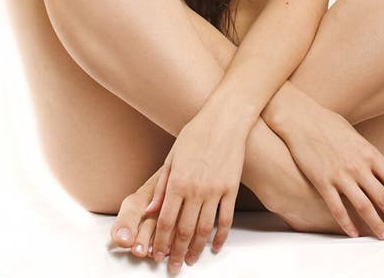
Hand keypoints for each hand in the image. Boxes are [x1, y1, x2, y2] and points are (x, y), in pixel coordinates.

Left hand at [143, 103, 247, 269]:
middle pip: (184, 230)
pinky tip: (215, 246)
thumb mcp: (172, 156)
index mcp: (177, 181)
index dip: (161, 242)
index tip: (159, 254)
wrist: (225, 119)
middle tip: (174, 266)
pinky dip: (221, 237)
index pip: (166, 221)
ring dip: (196, 249)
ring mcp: (215, 190)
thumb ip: (162, 185)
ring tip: (192, 261)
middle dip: (177, 252)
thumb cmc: (196, 133)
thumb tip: (152, 210)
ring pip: (204, 229)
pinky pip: (226, 220)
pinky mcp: (231, 189)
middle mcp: (195, 189)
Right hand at [277, 94, 383, 238]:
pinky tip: (353, 233)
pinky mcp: (322, 181)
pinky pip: (337, 208)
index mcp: (369, 153)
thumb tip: (382, 168)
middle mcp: (358, 166)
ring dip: (377, 225)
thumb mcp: (355, 136)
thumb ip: (369, 154)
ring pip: (363, 207)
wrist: (301, 118)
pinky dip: (346, 223)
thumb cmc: (329, 124)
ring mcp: (340, 175)